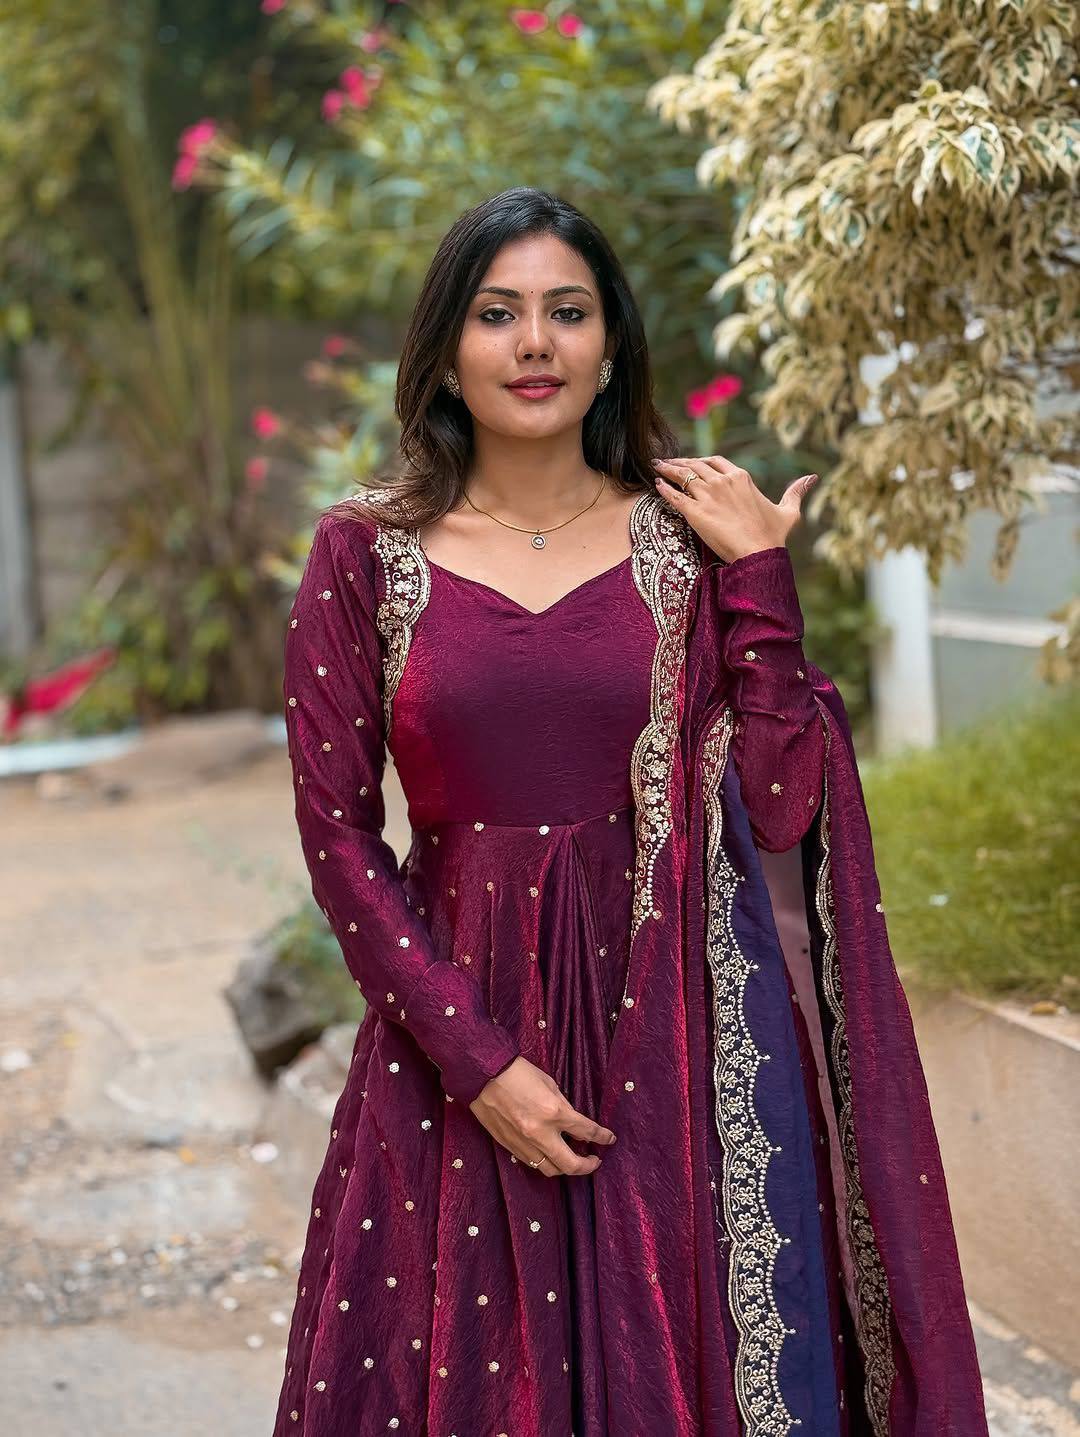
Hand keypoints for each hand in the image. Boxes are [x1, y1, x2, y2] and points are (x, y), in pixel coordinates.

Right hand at [469, 1055, 616, 1176]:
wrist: (483, 1075)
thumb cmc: (518, 1073)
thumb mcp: (549, 1084)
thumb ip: (563, 1106)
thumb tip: (573, 1124)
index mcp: (554, 1112)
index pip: (587, 1131)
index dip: (602, 1136)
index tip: (609, 1139)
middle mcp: (541, 1133)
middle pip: (571, 1164)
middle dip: (588, 1166)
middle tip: (595, 1160)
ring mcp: (524, 1143)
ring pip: (550, 1169)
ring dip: (565, 1167)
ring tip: (572, 1159)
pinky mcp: (509, 1147)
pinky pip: (532, 1163)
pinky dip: (545, 1162)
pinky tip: (550, 1154)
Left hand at [652, 455, 818, 562]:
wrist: (758, 553)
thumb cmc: (773, 535)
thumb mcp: (788, 511)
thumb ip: (796, 492)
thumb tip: (812, 478)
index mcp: (741, 478)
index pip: (715, 461)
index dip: (701, 460)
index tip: (692, 462)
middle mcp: (722, 482)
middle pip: (695, 465)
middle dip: (679, 462)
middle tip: (666, 462)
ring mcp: (708, 495)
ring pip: (682, 476)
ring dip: (668, 469)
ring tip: (656, 466)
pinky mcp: (695, 512)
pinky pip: (674, 495)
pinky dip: (664, 488)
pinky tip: (656, 484)